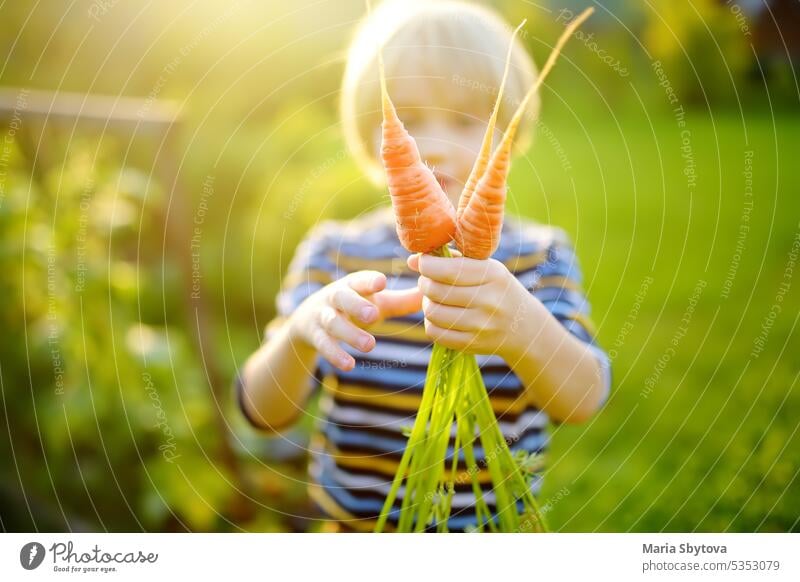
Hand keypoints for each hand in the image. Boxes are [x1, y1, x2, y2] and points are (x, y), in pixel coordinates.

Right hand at [288, 270, 422, 371]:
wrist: (309, 318)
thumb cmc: (354, 306)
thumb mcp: (377, 302)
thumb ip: (402, 301)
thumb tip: (432, 296)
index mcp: (353, 285)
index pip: (360, 280)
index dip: (369, 281)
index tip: (382, 282)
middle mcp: (335, 297)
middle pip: (343, 298)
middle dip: (357, 305)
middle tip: (373, 315)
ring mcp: (323, 316)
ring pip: (333, 324)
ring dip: (350, 334)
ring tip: (370, 345)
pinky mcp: (315, 336)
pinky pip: (324, 345)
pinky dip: (335, 355)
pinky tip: (349, 365)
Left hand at [407, 252, 538, 356]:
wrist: (524, 326)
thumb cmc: (497, 289)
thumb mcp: (486, 267)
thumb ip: (452, 259)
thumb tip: (413, 260)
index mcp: (493, 275)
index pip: (448, 270)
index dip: (427, 265)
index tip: (422, 262)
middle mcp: (489, 301)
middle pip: (436, 291)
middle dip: (425, 283)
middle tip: (428, 281)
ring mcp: (481, 326)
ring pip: (433, 312)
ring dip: (426, 304)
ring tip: (435, 299)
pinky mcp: (472, 344)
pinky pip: (436, 333)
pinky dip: (432, 323)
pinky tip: (440, 316)